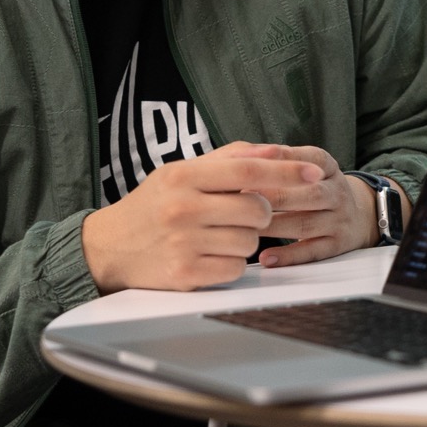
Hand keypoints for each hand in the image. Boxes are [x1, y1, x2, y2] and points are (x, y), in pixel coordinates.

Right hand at [82, 147, 324, 292]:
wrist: (109, 247)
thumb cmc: (154, 205)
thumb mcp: (182, 172)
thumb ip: (230, 159)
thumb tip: (275, 151)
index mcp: (183, 176)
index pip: (247, 170)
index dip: (287, 172)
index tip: (316, 173)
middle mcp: (182, 208)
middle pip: (256, 210)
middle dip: (258, 213)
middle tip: (236, 213)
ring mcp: (183, 244)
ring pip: (250, 243)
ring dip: (244, 240)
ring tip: (215, 235)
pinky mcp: (185, 276)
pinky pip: (236, 269)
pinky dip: (230, 263)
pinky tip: (208, 255)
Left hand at [252, 144, 382, 268]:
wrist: (358, 216)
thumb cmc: (315, 188)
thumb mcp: (308, 168)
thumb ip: (279, 161)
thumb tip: (243, 155)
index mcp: (327, 167)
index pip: (310, 159)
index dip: (281, 161)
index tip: (250, 166)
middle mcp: (337, 192)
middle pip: (308, 194)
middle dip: (273, 196)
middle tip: (241, 199)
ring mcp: (339, 220)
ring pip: (305, 224)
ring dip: (273, 226)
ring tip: (245, 227)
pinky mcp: (337, 245)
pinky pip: (311, 252)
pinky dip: (288, 256)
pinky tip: (265, 257)